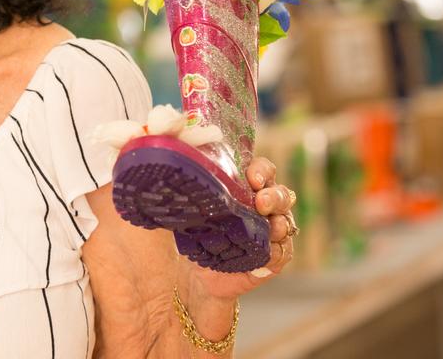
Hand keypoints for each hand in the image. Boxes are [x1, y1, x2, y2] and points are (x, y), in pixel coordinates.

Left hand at [180, 156, 296, 303]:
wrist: (195, 277)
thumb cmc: (192, 235)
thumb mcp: (187, 210)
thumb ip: (181, 188)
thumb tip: (155, 164)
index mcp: (246, 190)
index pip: (263, 171)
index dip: (262, 171)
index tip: (252, 177)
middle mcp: (264, 209)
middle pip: (281, 194)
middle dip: (274, 195)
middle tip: (261, 202)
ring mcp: (271, 234)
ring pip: (286, 222)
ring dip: (279, 223)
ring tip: (269, 226)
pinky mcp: (272, 259)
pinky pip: (283, 253)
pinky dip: (277, 251)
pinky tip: (267, 251)